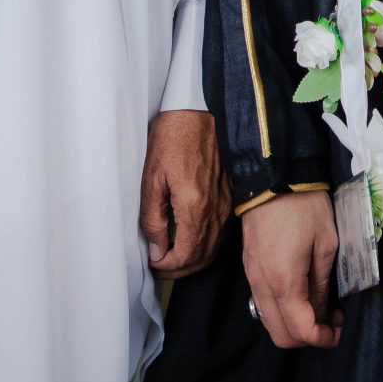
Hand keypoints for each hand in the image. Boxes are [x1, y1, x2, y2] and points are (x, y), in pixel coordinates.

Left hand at [139, 110, 226, 279]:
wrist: (199, 111)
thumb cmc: (174, 138)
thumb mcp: (152, 179)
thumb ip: (152, 219)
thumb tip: (155, 249)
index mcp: (195, 208)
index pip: (185, 256)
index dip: (166, 267)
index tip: (152, 264)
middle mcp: (216, 211)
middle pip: (201, 259)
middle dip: (178, 270)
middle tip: (158, 267)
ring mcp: (226, 206)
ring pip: (212, 250)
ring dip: (192, 261)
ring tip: (170, 259)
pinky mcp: (230, 198)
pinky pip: (220, 235)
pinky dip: (204, 247)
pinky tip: (189, 241)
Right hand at [240, 189, 340, 349]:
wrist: (273, 177)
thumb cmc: (305, 207)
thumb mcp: (326, 244)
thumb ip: (322, 285)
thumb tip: (322, 313)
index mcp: (283, 281)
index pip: (300, 330)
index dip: (322, 339)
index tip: (339, 330)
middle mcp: (262, 286)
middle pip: (280, 336)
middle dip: (308, 338)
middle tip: (331, 321)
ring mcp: (252, 279)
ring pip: (270, 324)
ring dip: (295, 326)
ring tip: (320, 308)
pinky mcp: (250, 270)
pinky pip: (264, 306)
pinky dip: (284, 312)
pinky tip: (303, 296)